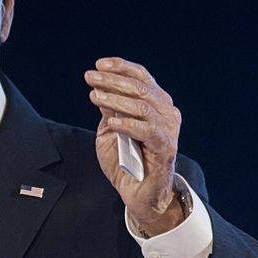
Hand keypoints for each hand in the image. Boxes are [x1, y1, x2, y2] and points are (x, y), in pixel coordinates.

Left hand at [84, 57, 182, 235]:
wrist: (138, 193)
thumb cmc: (125, 161)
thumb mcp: (111, 130)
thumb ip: (109, 110)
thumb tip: (100, 87)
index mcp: (155, 105)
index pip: (142, 77)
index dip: (121, 68)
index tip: (98, 64)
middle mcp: (166, 113)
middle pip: (141, 88)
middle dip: (113, 80)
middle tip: (90, 77)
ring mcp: (168, 130)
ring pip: (143, 106)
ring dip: (116, 99)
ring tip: (94, 96)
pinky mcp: (165, 148)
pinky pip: (147, 131)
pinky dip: (128, 124)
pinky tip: (112, 122)